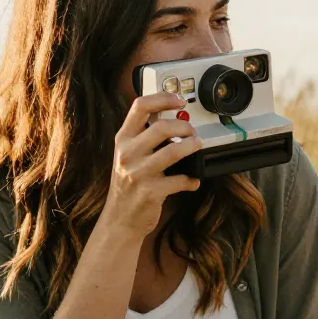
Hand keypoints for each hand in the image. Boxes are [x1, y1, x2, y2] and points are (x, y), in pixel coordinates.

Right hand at [97, 94, 201, 237]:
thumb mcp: (127, 155)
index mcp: (123, 139)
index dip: (163, 98)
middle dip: (185, 127)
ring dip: (192, 147)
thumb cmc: (128, 184)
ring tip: (197, 147)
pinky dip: (192, 179)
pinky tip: (193, 180)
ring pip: (173, 151)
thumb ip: (143, 136)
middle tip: (192, 132)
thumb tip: (173, 118)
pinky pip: (180, 180)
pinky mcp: (150, 192)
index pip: (140, 106)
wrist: (120, 219)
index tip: (179, 100)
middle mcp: (127, 153)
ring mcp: (138, 173)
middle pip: (162, 127)